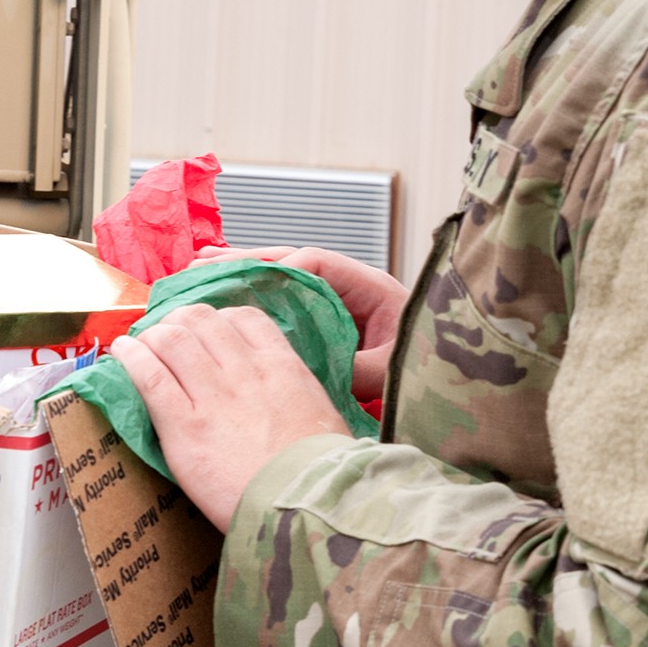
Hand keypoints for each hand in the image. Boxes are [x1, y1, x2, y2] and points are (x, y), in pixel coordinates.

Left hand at [112, 304, 349, 531]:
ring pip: (172, 339)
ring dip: (152, 336)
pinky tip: (122, 353)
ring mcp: (212, 397)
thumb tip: (289, 395)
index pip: (244, 318)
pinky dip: (131, 358)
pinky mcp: (183, 427)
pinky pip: (149, 376)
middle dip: (179, 320)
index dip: (218, 319)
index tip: (206, 331)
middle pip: (202, 320)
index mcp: (282, 367)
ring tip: (141, 344)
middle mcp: (244, 371)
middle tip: (168, 334)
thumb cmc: (322, 475)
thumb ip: (299, 394)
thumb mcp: (323, 417)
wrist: (305, 508)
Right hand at [189, 244, 407, 400]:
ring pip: (282, 277)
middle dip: (246, 262)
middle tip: (202, 264)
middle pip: (290, 262)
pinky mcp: (326, 321)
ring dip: (242, 272)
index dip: (278, 270)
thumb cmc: (427, 371)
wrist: (448, 385)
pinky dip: (253, 294)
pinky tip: (221, 291)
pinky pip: (285, 300)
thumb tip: (315, 368)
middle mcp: (351, 287)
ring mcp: (336, 302)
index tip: (245, 284)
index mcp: (372, 288)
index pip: (316, 265)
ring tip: (199, 267)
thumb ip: (359, 368)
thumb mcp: (393, 372)